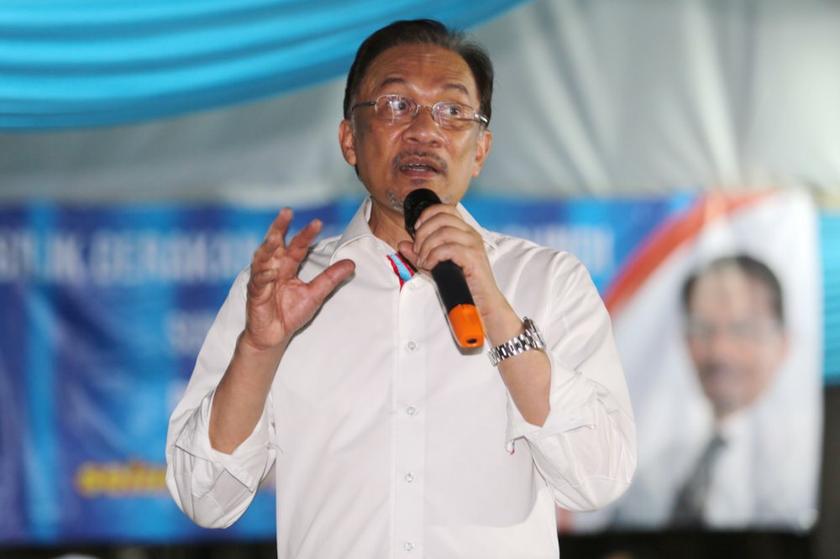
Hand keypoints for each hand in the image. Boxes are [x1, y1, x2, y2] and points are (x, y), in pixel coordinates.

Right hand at [244, 208, 354, 351]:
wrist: (275, 335)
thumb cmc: (290, 313)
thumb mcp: (316, 294)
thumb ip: (331, 278)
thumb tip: (352, 264)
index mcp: (287, 266)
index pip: (297, 246)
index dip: (306, 234)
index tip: (318, 222)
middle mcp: (273, 267)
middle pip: (275, 243)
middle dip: (279, 227)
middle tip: (286, 211)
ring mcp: (262, 279)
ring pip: (262, 258)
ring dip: (268, 247)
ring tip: (275, 237)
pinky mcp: (255, 293)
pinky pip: (258, 281)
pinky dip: (264, 275)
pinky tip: (270, 271)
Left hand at [397, 204, 509, 326]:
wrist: (481, 301)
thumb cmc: (462, 283)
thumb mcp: (435, 266)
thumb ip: (419, 254)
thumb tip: (402, 245)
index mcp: (464, 231)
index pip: (446, 209)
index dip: (428, 214)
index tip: (416, 229)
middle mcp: (470, 234)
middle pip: (442, 218)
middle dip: (423, 233)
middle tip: (418, 250)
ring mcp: (473, 244)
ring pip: (443, 233)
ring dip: (427, 247)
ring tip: (424, 261)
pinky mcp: (473, 257)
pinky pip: (448, 249)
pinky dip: (434, 256)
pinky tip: (431, 265)